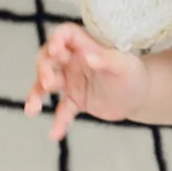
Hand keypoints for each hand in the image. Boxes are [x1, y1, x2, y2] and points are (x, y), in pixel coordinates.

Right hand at [24, 23, 147, 140]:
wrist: (140, 97)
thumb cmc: (134, 74)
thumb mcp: (125, 66)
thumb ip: (108, 60)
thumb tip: (88, 57)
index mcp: (85, 47)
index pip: (65, 35)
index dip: (56, 39)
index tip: (55, 50)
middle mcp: (73, 61)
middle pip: (48, 59)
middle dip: (43, 68)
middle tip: (49, 82)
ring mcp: (71, 81)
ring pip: (45, 85)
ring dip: (36, 95)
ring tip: (31, 109)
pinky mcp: (74, 101)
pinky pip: (62, 110)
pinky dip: (58, 122)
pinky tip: (54, 134)